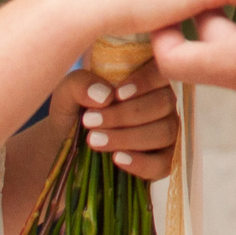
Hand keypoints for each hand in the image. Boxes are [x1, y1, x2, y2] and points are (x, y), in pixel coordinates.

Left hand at [47, 61, 179, 180]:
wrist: (66, 147)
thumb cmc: (74, 112)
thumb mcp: (67, 94)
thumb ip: (79, 84)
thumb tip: (105, 95)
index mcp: (148, 77)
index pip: (163, 71)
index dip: (147, 81)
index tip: (117, 95)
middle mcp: (165, 102)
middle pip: (164, 103)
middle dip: (125, 114)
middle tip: (91, 122)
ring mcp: (169, 131)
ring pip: (165, 132)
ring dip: (128, 137)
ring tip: (94, 141)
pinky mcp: (164, 160)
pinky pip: (165, 163)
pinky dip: (142, 163)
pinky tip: (117, 159)